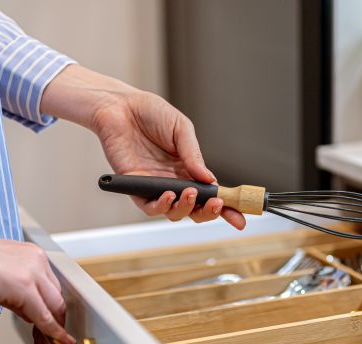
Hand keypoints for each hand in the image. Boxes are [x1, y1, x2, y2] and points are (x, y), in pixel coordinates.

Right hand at [0, 214, 73, 343]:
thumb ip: (16, 290)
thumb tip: (28, 310)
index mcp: (30, 253)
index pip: (50, 285)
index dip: (52, 307)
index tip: (51, 322)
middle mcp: (36, 259)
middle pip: (55, 296)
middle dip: (55, 320)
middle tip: (50, 337)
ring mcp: (32, 271)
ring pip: (54, 306)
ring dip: (53, 328)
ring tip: (48, 343)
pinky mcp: (25, 287)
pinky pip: (44, 315)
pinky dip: (52, 331)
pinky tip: (56, 340)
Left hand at [40, 65, 245, 228]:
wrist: (120, 107)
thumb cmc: (150, 113)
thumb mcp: (181, 129)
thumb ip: (194, 155)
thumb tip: (209, 179)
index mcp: (190, 168)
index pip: (212, 193)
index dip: (228, 207)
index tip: (241, 217)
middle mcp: (175, 181)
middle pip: (196, 209)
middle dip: (209, 212)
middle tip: (216, 204)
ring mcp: (156, 186)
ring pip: (175, 212)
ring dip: (186, 208)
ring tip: (190, 193)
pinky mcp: (136, 187)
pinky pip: (150, 206)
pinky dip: (161, 205)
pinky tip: (168, 196)